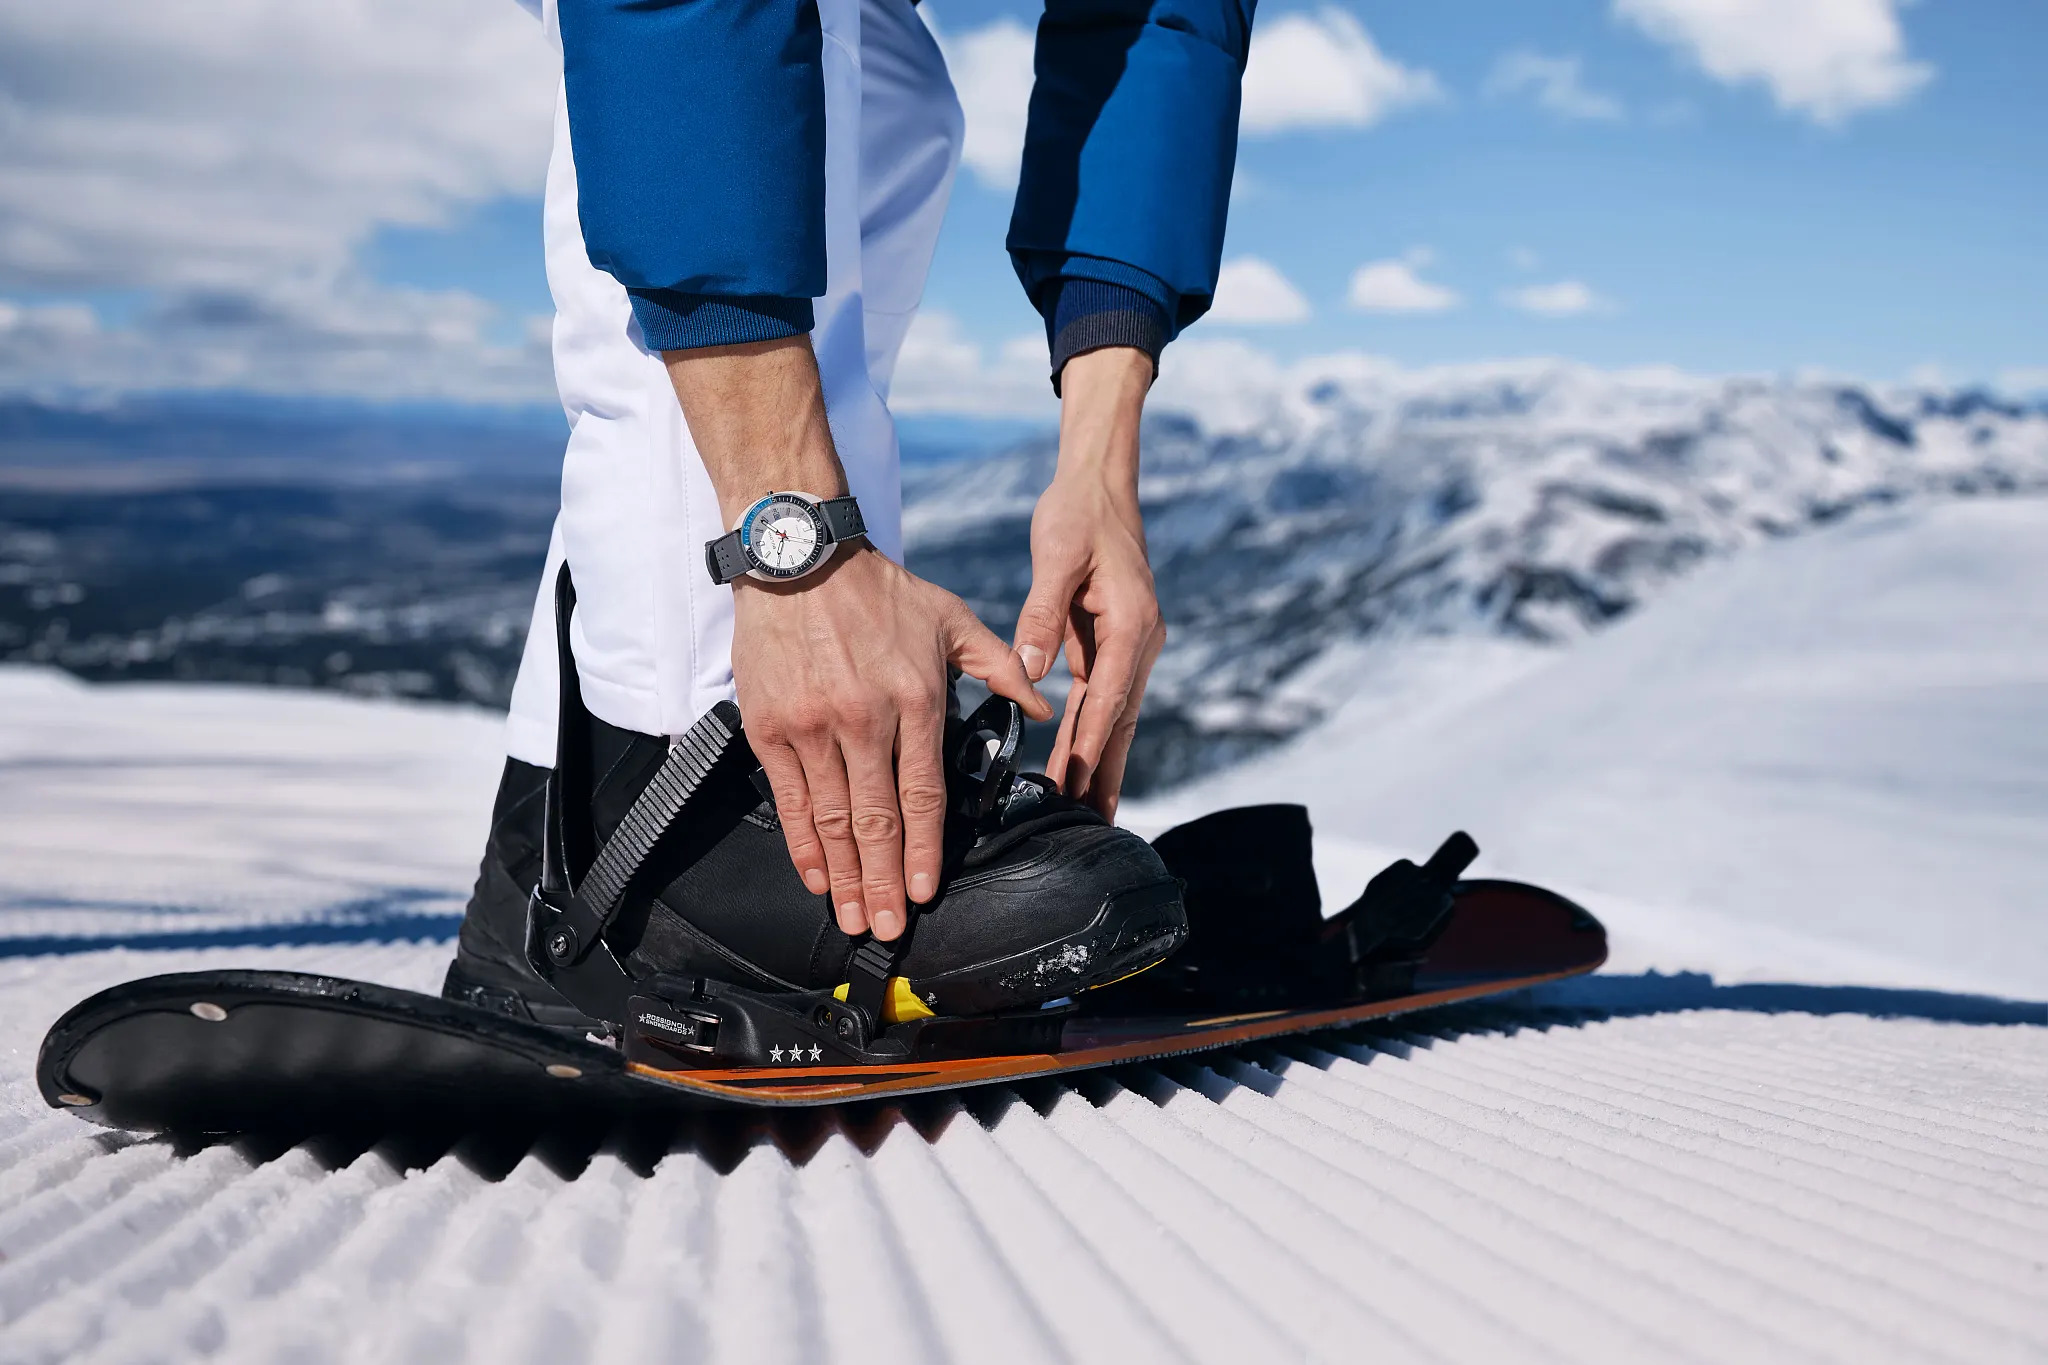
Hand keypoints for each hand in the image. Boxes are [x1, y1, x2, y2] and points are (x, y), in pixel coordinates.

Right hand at [734, 548, 1049, 939]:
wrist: (798, 556)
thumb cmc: (878, 590)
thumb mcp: (950, 618)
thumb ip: (998, 664)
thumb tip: (1039, 702)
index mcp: (916, 700)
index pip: (923, 793)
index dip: (925, 850)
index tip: (925, 891)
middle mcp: (864, 720)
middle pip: (876, 820)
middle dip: (884, 882)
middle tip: (888, 928)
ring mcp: (813, 727)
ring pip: (831, 819)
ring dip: (844, 876)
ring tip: (853, 915)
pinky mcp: (771, 727)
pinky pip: (789, 798)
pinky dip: (801, 843)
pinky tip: (816, 876)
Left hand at [1011, 347, 1163, 819]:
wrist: (1101, 482)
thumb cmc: (1077, 513)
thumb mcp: (1057, 557)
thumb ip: (1042, 613)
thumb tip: (1030, 667)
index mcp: (1131, 624)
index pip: (1109, 698)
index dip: (1091, 745)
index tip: (1075, 784)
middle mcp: (1142, 640)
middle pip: (1121, 719)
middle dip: (1105, 772)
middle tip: (1092, 824)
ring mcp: (1132, 643)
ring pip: (1115, 714)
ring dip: (1100, 759)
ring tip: (1087, 808)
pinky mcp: (1116, 640)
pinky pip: (1103, 696)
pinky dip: (1091, 730)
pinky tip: (1077, 759)